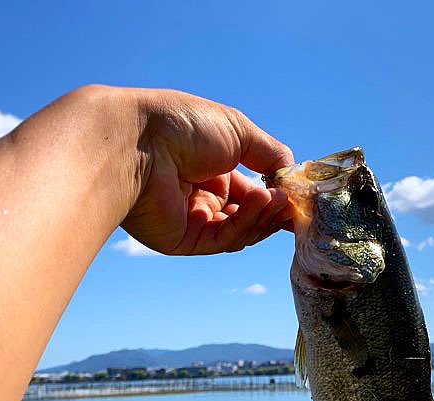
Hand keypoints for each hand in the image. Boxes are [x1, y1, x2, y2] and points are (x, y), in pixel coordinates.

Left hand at [120, 89, 293, 255]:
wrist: (137, 143)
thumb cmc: (182, 126)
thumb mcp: (238, 131)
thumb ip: (270, 154)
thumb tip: (292, 175)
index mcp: (209, 167)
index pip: (250, 190)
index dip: (274, 193)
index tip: (296, 194)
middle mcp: (200, 195)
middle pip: (248, 214)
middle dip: (273, 209)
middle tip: (294, 204)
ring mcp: (192, 220)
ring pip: (241, 230)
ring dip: (264, 216)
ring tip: (279, 200)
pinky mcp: (184, 241)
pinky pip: (225, 239)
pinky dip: (247, 223)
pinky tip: (261, 202)